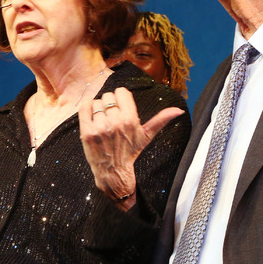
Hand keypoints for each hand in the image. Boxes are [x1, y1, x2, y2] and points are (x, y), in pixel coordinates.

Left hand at [79, 87, 183, 210]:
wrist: (113, 171)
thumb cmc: (130, 151)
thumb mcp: (146, 135)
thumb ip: (161, 119)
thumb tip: (179, 110)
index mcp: (130, 120)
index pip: (121, 92)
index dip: (121, 98)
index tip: (121, 107)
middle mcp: (115, 122)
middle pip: (109, 96)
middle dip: (111, 104)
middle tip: (112, 116)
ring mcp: (99, 127)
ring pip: (97, 102)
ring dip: (99, 109)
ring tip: (103, 121)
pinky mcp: (87, 132)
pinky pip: (84, 107)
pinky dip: (87, 108)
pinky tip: (93, 116)